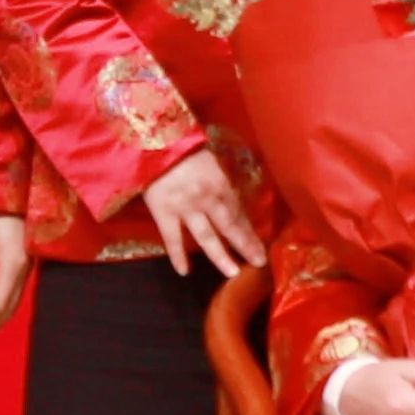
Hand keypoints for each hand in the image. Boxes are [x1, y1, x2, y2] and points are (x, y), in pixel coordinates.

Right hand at [137, 149, 262, 277]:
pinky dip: (178, 256)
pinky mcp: (164, 213)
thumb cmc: (183, 149)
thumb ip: (219, 184)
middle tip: (259, 262)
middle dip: (245, 245)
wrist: (153, 141)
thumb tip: (231, 203)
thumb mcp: (210, 162)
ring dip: (220, 256)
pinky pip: (172, 239)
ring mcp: (185, 208)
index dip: (250, 232)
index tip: (262, 248)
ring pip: (206, 236)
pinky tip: (185, 271)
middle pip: (230, 226)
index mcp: (220, 184)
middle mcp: (207, 198)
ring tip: (232, 273)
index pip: (239, 213)